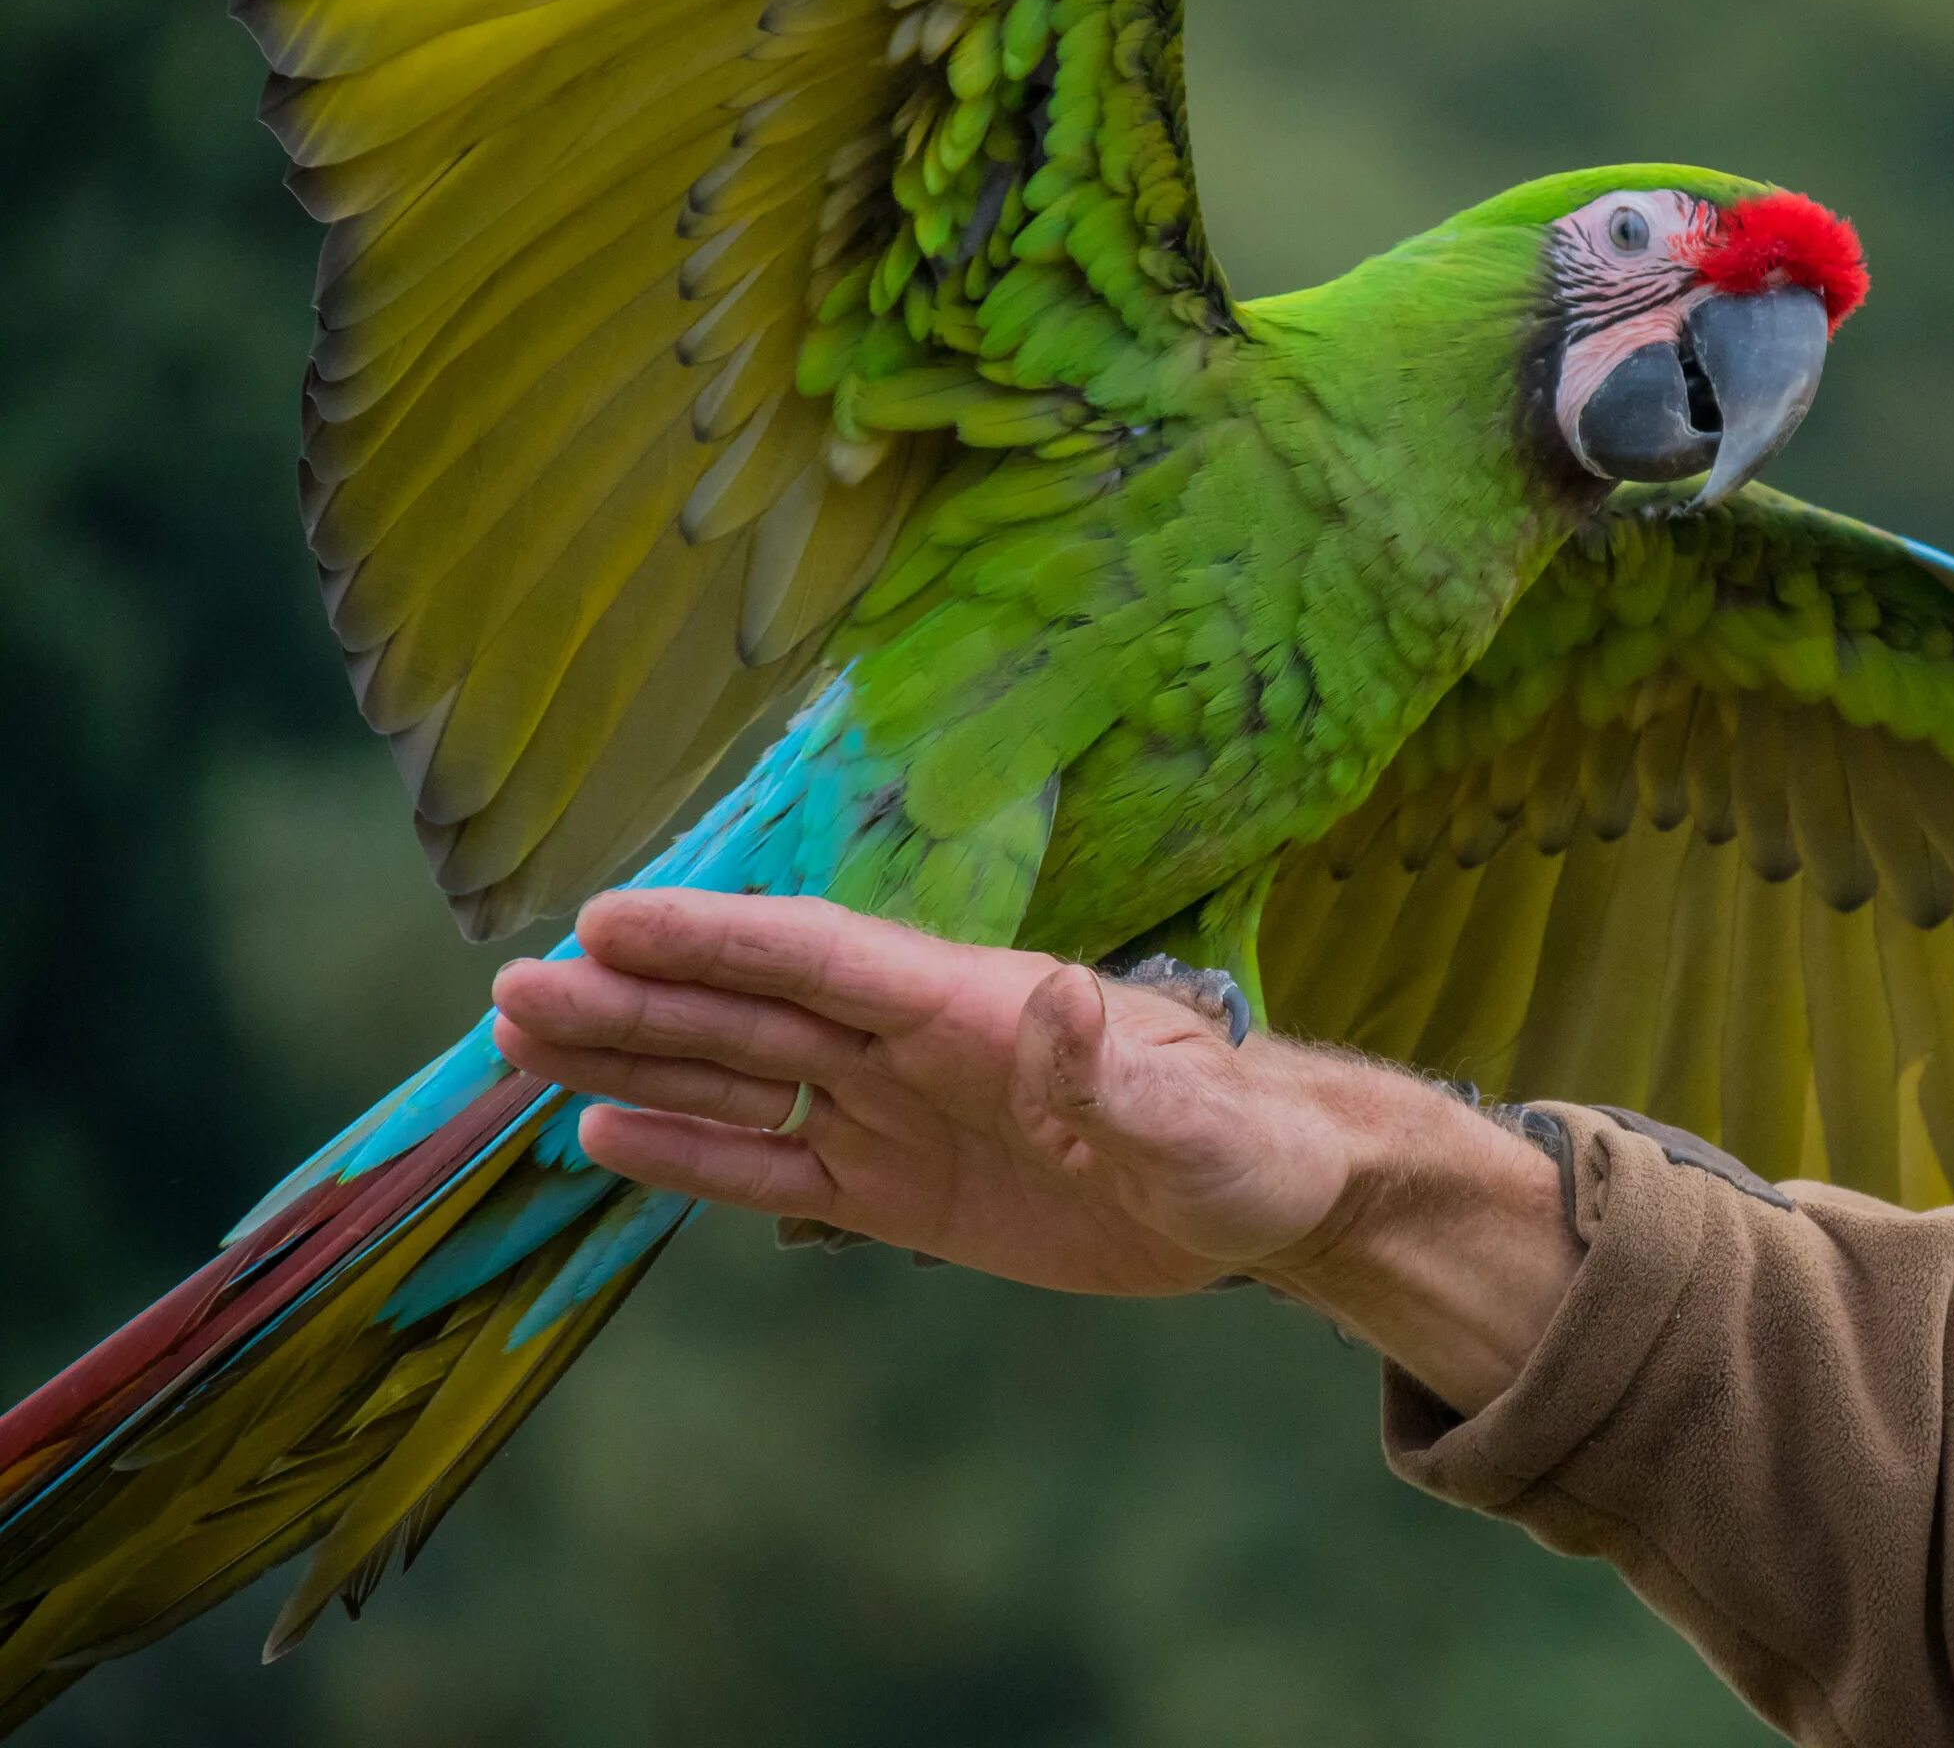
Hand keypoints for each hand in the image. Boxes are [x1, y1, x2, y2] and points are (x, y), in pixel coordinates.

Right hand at [490, 890, 1579, 1409]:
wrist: (1276, 1200)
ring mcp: (902, 1115)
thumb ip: (1121, 1070)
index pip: (820, 956)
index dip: (715, 937)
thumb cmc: (1251, 1145)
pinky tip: (607, 1139)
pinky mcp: (903, 1192)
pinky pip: (776, 1169)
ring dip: (637, 1061)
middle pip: (752, 1011)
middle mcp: (919, 1045)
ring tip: (521, 1043)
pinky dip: (694, 1156)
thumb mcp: (1199, 1121)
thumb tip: (1063, 995)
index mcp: (975, 1005)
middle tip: (511, 987)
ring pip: (743, 1079)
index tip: (605, 919)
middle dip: (635, 998)